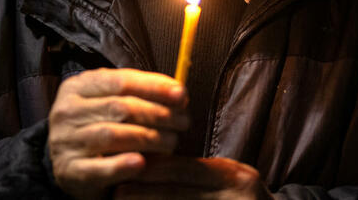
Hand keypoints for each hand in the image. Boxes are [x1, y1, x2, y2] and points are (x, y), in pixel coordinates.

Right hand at [48, 68, 189, 199]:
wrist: (65, 161)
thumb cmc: (97, 125)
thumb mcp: (109, 101)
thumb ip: (139, 94)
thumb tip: (178, 93)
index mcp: (77, 86)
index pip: (120, 81)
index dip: (154, 86)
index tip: (181, 94)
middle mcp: (67, 111)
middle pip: (119, 107)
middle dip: (158, 113)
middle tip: (183, 121)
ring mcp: (65, 141)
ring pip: (112, 135)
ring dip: (149, 138)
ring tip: (172, 141)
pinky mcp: (69, 170)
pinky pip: (98, 168)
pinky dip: (122, 165)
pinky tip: (142, 162)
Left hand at [115, 155, 273, 198]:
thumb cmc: (242, 198)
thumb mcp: (228, 177)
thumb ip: (197, 171)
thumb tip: (150, 162)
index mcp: (232, 176)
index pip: (184, 169)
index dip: (152, 168)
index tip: (125, 165)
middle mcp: (234, 196)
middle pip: (178, 195)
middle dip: (144, 193)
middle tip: (116, 192)